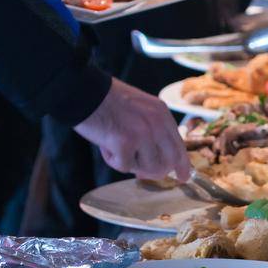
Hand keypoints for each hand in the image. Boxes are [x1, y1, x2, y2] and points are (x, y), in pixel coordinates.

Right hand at [74, 80, 189, 179]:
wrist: (84, 91)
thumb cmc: (106, 101)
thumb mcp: (140, 110)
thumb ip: (151, 133)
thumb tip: (154, 166)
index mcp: (161, 113)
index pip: (179, 145)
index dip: (182, 164)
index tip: (183, 176)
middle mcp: (156, 123)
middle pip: (167, 163)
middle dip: (154, 171)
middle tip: (139, 171)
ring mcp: (142, 133)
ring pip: (148, 168)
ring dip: (130, 163)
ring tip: (115, 146)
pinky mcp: (125, 143)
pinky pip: (124, 166)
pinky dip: (112, 160)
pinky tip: (105, 144)